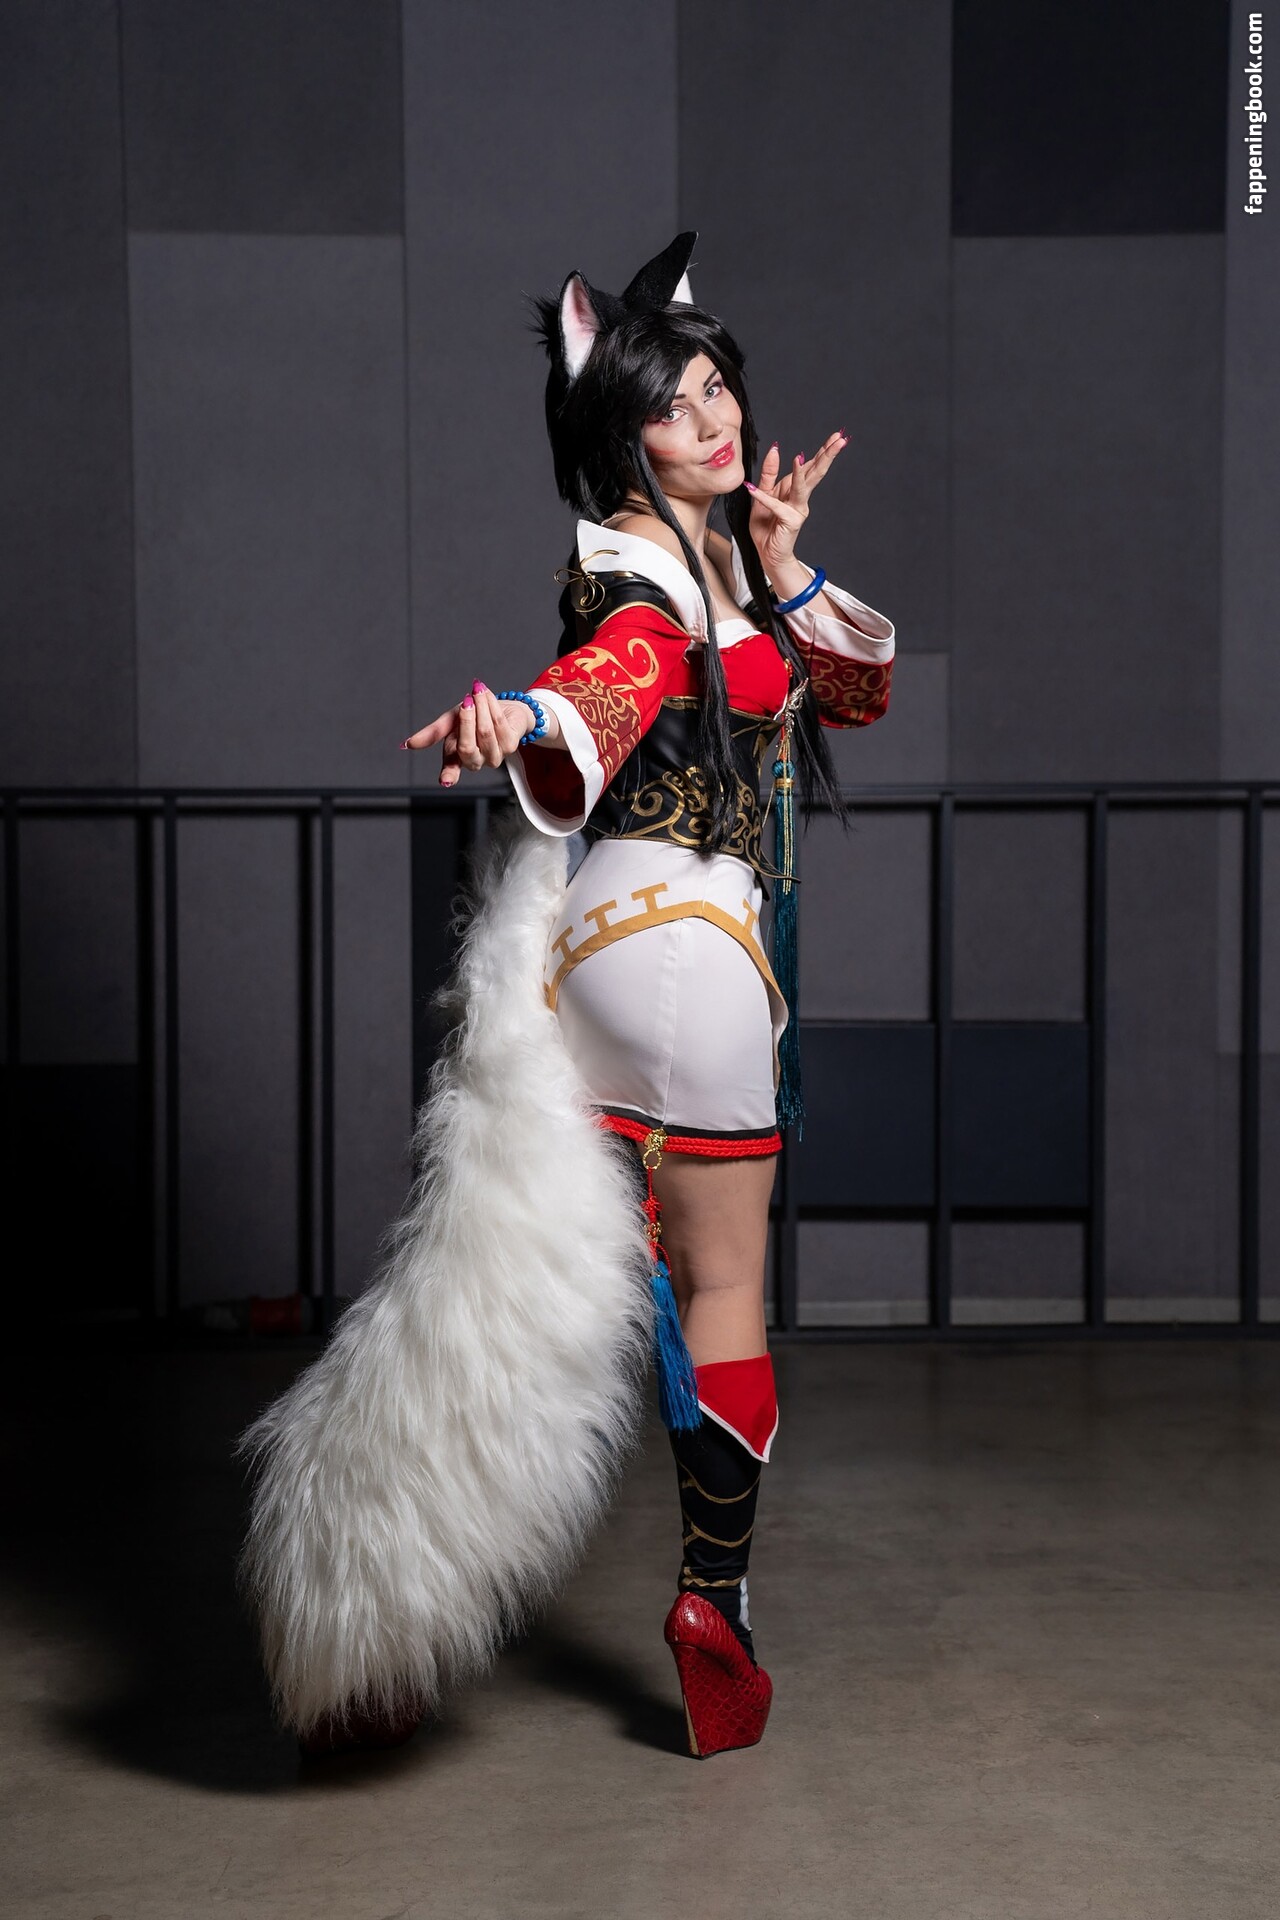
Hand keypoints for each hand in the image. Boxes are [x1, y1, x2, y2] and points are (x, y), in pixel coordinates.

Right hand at [402, 682, 534, 787]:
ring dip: (481, 707)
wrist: (502, 707)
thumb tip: (407, 745)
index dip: (448, 774)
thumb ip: (432, 733)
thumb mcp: (449, 722)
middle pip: (467, 746)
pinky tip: (487, 695)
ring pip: (485, 732)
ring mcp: (494, 756)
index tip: (445, 781)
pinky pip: (498, 723)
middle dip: (466, 720)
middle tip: (466, 701)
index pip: (451, 769)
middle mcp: (476, 761)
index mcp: (457, 757)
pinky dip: (491, 705)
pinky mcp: (511, 746)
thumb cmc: (474, 716)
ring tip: (477, 691)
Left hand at [745, 431, 847, 573]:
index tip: (837, 435)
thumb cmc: (766, 526)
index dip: (823, 451)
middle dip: (828, 455)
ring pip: (802, 486)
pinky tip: (753, 490)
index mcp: (795, 489)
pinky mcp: (789, 521)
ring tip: (801, 456)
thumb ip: (768, 474)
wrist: (767, 554)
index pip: (811, 466)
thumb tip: (774, 449)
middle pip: (816, 472)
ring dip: (803, 471)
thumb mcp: (762, 494)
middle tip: (841, 438)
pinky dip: (763, 498)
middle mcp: (800, 498)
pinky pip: (775, 506)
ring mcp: (797, 510)